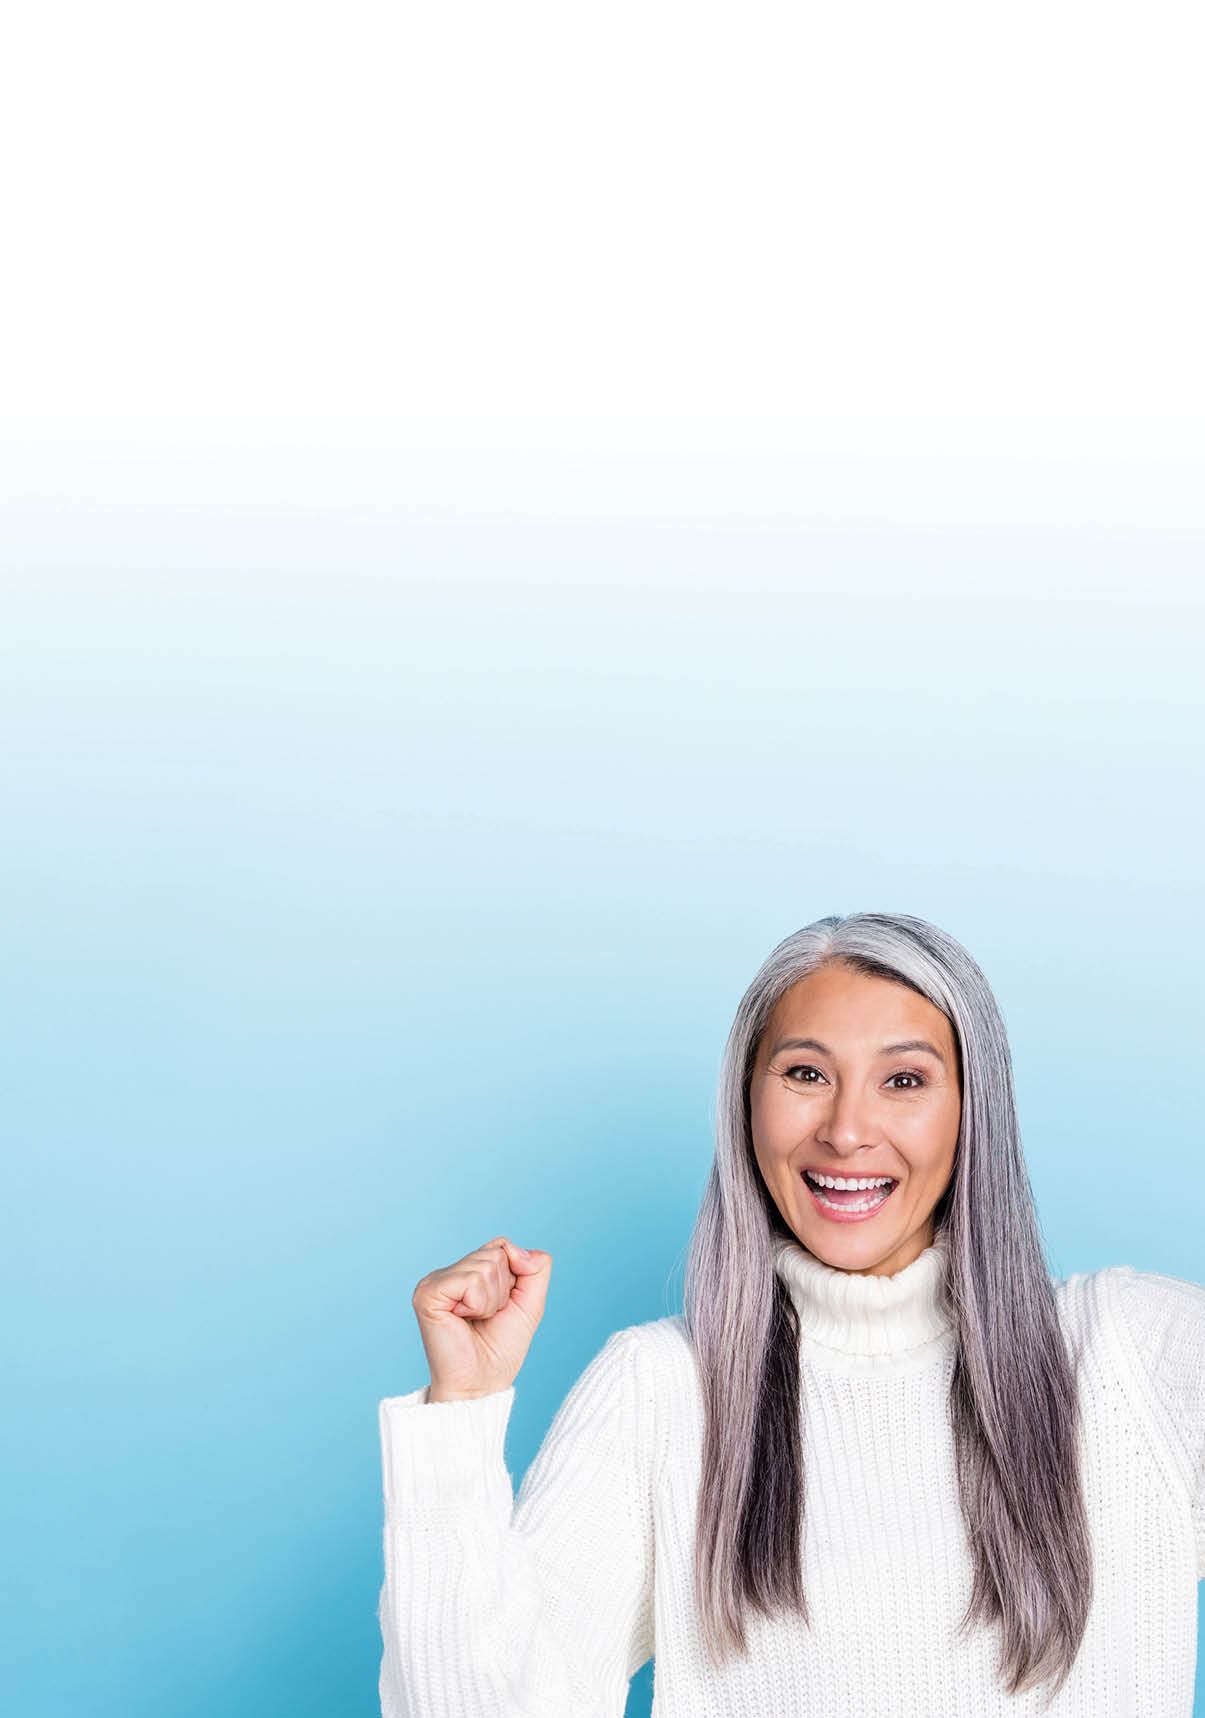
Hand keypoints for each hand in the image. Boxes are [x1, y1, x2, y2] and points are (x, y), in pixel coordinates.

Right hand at [411, 1236, 551, 1401]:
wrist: (481, 1384)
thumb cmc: (501, 1348)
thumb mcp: (530, 1302)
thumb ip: (536, 1268)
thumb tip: (514, 1248)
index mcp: (467, 1271)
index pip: (502, 1246)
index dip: (513, 1277)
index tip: (501, 1307)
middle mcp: (448, 1272)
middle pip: (496, 1254)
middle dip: (503, 1290)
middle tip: (486, 1317)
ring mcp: (435, 1280)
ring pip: (486, 1266)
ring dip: (492, 1300)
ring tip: (476, 1320)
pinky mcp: (428, 1293)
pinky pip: (471, 1281)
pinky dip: (479, 1304)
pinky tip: (463, 1319)